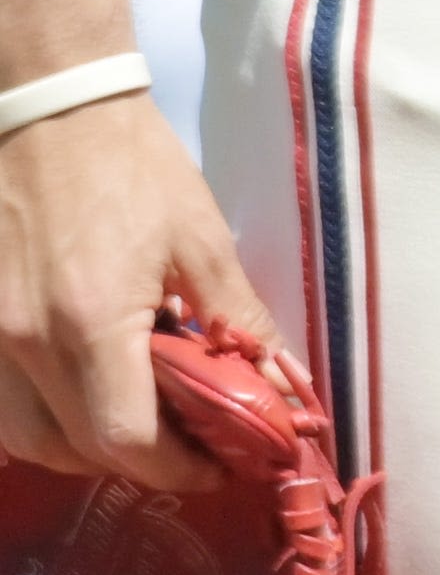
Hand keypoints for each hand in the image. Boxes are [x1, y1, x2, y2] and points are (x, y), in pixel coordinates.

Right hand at [0, 92, 269, 488]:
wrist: (46, 108)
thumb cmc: (129, 164)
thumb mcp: (200, 236)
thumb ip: (236, 317)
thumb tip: (277, 378)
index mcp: (89, 323)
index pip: (124, 438)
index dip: (176, 466)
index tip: (220, 461)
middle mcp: (24, 344)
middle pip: (74, 450)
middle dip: (137, 459)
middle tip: (191, 441)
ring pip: (26, 440)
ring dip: (84, 446)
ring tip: (140, 418)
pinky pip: (0, 408)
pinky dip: (41, 419)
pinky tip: (83, 392)